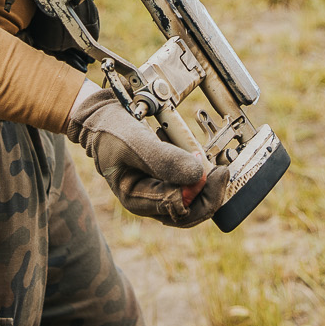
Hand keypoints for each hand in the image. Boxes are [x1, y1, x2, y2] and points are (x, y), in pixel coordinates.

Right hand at [67, 85, 223, 227]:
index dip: (203, 195)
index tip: (216, 171)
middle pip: (190, 212)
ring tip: (215, 164)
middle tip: (223, 170)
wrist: (101, 114)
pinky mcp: (165, 177)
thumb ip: (164, 160)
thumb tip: (198, 176)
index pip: (179, 211)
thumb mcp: (135, 142)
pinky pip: (190, 183)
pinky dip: (200, 172)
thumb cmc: (111, 129)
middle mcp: (149, 200)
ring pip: (193, 199)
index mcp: (136, 199)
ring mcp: (158, 189)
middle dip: (210, 192)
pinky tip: (202, 158)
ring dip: (207, 183)